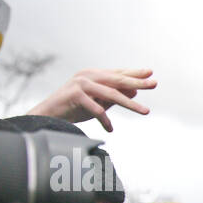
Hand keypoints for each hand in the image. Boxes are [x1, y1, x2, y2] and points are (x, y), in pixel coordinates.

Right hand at [27, 68, 156, 131]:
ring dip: (130, 105)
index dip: (134, 73)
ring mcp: (80, 84)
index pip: (117, 73)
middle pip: (118, 80)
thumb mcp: (98, 102)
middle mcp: (87, 76)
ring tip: (145, 112)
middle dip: (138, 82)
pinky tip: (110, 129)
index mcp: (93, 75)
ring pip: (111, 94)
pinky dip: (105, 121)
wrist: (48, 115)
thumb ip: (114, 97)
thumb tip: (135, 92)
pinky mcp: (75, 95)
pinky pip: (97, 109)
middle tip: (154, 84)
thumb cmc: (73, 109)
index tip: (151, 73)